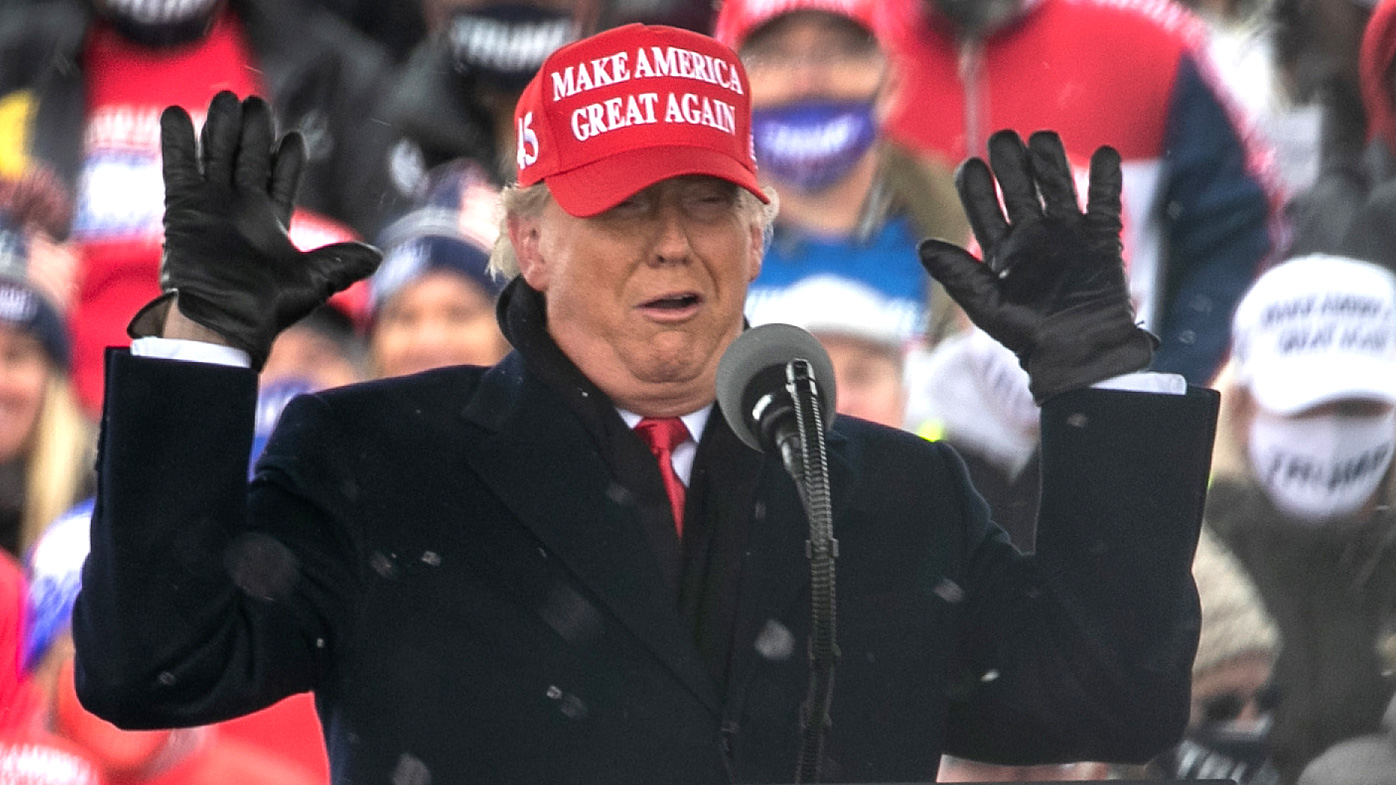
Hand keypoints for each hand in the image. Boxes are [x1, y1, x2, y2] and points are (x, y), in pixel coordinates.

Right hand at [127, 91, 380, 369]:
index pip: (279, 180)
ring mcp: (211, 206)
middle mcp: (240, 211)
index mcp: (272, 223)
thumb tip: (377, 257)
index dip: (285, 159)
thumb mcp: (313, 280)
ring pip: (215, 156)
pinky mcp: (183, 207)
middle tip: (255, 103)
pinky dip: (176, 141)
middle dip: (252, 132)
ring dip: (219, 128)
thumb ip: (341, 263)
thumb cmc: (267, 306)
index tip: (293, 137)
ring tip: (225, 98)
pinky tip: (175, 113)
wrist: (223, 320)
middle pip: (246, 159)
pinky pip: (178, 167)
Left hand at [918, 130, 1155, 401]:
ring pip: (1059, 185)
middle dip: (1012, 161)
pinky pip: (1104, 202)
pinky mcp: (1101, 240)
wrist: (1079, 355)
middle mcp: (1033, 235)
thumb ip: (960, 275)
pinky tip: (1107, 155)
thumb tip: (925, 247)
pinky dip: (1108, 178)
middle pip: (1020, 185)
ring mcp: (1067, 234)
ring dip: (1052, 161)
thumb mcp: (987, 306)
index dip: (977, 184)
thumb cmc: (1029, 337)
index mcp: (1002, 249)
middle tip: (1004, 140)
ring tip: (1044, 140)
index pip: (984, 205)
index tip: (972, 166)